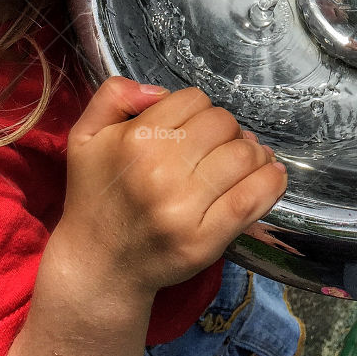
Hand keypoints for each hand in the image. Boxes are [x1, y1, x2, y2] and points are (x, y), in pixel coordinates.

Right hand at [59, 78, 287, 296]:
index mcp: (135, 140)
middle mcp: (160, 171)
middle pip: (223, 123)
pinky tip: (271, 175)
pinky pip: (253, 198)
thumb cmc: (94, 197)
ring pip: (245, 156)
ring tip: (242, 161)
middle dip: (226, 129)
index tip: (192, 128)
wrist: (97, 265)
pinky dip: (271, 182)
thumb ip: (113, 95)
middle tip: (218, 145)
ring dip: (252, 153)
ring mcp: (184, 208)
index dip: (197, 110)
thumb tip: (158, 90)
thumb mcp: (85, 136)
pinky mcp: (205, 239)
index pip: (194, 99)